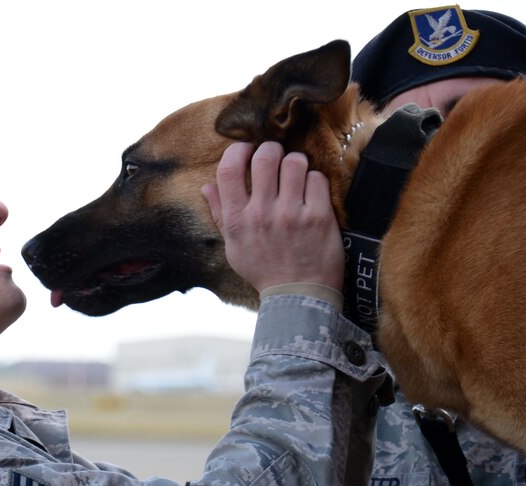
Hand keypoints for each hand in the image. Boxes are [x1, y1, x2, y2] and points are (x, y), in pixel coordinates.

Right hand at [201, 141, 342, 291]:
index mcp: (237, 219)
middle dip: (271, 149)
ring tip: (296, 174)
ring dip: (295, 162)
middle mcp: (262, 213)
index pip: (228, 169)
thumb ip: (220, 214)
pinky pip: (317, 178)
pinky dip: (315, 181)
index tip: (245, 150)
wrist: (297, 296)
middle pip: (264, 156)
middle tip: (275, 156)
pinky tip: (311, 192)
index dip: (237, 150)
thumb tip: (206, 186)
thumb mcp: (233, 246)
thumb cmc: (263, 270)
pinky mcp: (319, 216)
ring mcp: (291, 213)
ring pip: (294, 161)